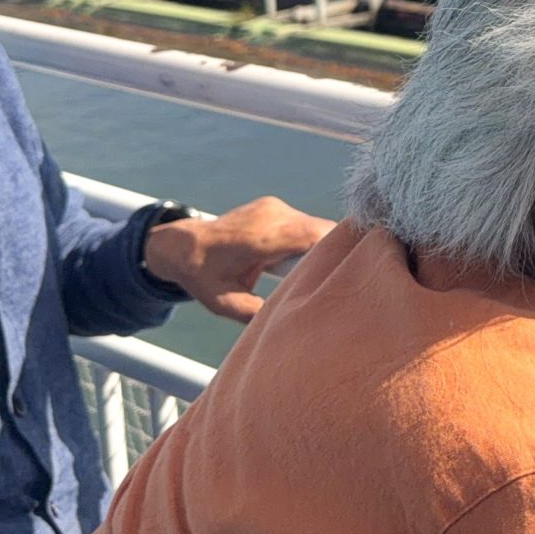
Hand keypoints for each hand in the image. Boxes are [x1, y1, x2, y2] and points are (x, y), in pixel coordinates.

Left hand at [143, 196, 334, 321]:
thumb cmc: (203, 276)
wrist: (183, 243)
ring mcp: (274, 207)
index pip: (314, 235)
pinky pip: (304, 223)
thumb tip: (292, 327)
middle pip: (322, 230)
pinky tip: (293, 262)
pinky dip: (308, 241)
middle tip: (337, 280)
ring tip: (310, 273)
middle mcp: (271, 215)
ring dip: (320, 247)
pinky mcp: (275, 206)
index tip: (352, 271)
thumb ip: (258, 312)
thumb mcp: (226, 303)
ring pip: (316, 226)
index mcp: (259, 238)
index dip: (338, 250)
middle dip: (334, 253)